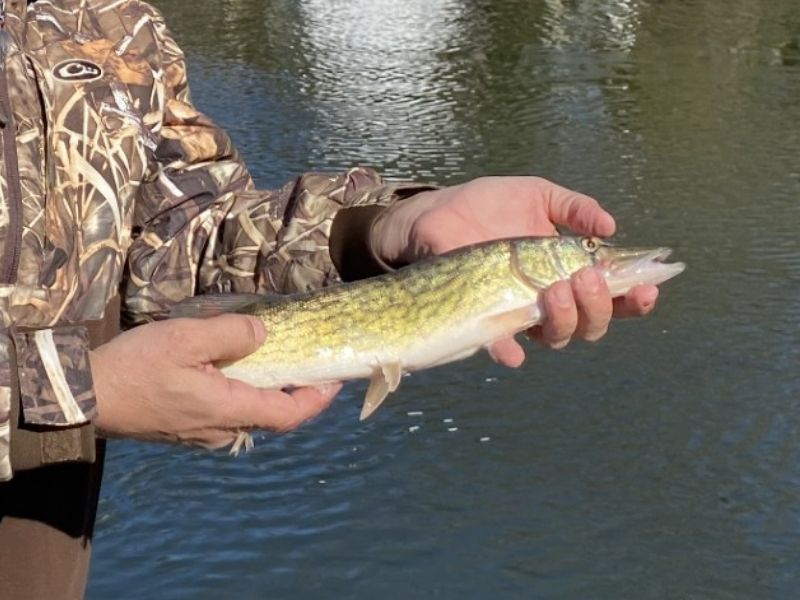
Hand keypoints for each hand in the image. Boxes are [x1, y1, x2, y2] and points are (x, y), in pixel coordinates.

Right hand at [90, 315, 340, 448]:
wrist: (86, 396)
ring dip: (272, 395)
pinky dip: (247, 396)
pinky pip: (230, 416)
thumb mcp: (186, 339)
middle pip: (274, 417)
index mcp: (228, 410)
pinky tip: (241, 374)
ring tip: (283, 365)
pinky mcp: (187, 430)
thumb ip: (231, 335)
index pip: (289, 414)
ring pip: (251, 416)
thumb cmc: (136, 367)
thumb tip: (264, 335)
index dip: (317, 399)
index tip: (335, 379)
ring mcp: (203, 434)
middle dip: (298, 395)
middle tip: (312, 367)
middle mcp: (222, 430)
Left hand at [372, 176, 658, 365]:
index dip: (635, 298)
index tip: (649, 286)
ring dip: (566, 320)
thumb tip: (610, 226)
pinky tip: (514, 353)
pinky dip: (508, 351)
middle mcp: (548, 300)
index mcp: (567, 273)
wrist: (438, 211)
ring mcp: (515, 312)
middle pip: (591, 325)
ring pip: (555, 337)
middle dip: (599, 306)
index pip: (611, 296)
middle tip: (587, 276)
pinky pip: (498, 345)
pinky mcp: (481, 318)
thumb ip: (574, 208)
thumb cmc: (489, 205)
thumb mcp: (537, 196)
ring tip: (557, 289)